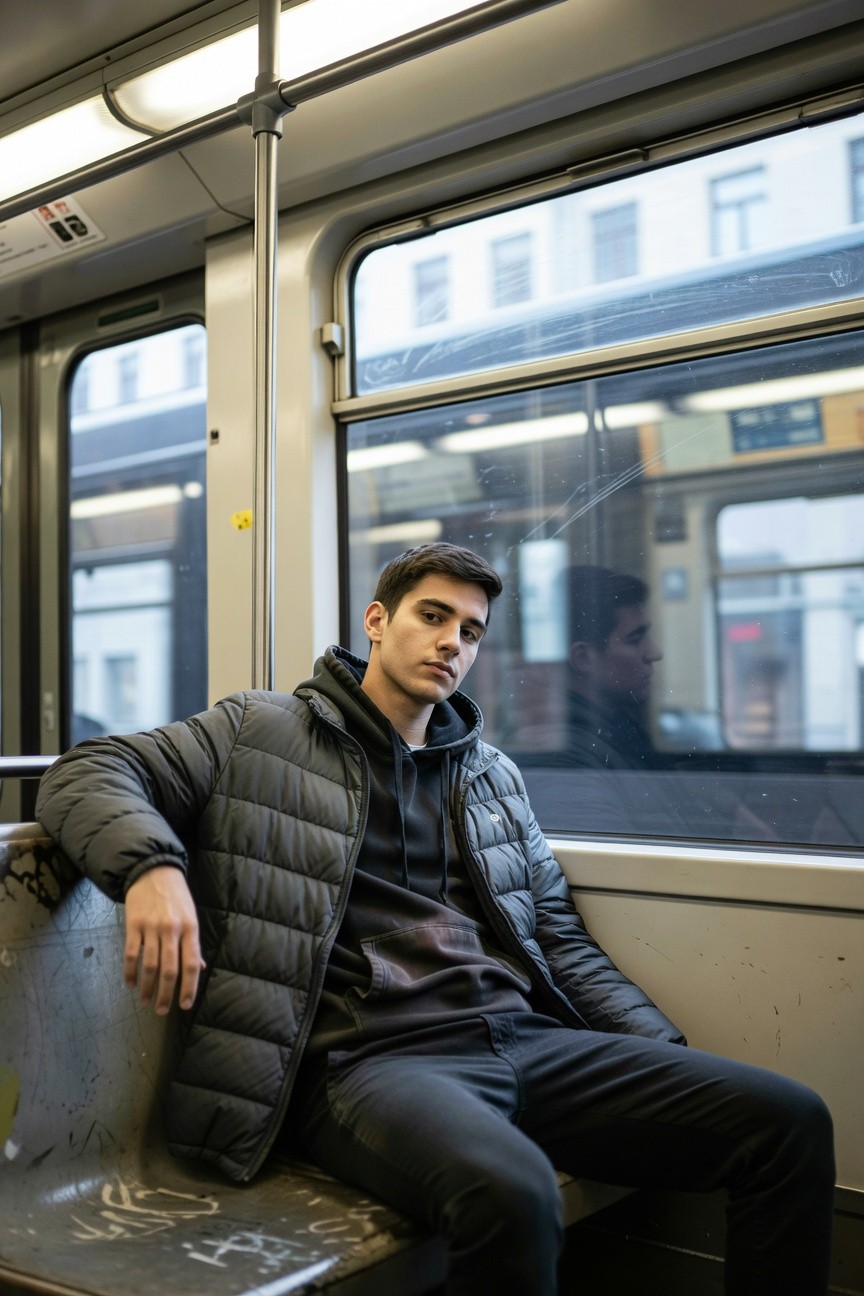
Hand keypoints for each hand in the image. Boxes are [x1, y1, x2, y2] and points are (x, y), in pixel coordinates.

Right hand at [123, 866, 204, 1014]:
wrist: (153, 871)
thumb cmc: (176, 897)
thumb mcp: (191, 917)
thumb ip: (193, 944)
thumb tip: (200, 969)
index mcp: (190, 929)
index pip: (191, 964)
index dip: (189, 987)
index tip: (184, 1005)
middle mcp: (172, 930)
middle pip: (169, 970)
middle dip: (165, 994)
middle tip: (162, 1010)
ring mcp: (152, 927)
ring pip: (149, 966)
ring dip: (147, 988)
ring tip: (145, 1001)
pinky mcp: (133, 925)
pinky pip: (131, 954)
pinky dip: (130, 972)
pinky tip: (131, 983)